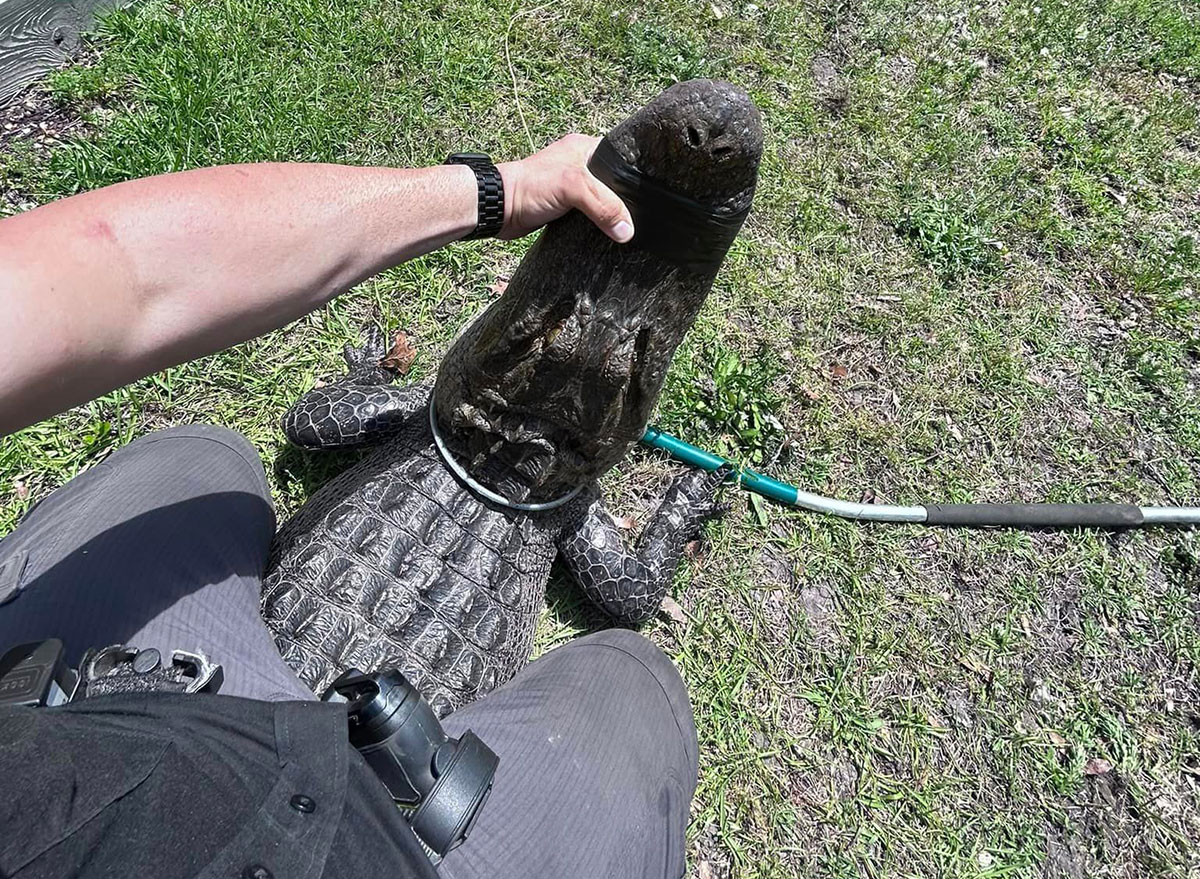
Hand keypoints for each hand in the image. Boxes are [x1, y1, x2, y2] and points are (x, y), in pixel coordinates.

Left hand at [497, 134, 634, 242]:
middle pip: (614, 183)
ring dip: (610, 215)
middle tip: (641, 215)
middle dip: (624, 199)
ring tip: (629, 227)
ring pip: (602, 202)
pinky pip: (590, 216)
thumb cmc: (531, 186)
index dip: (635, 175)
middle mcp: (580, 165)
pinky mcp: (566, 208)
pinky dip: (597, 225)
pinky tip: (608, 234)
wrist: (500, 208)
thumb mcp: (574, 187)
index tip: (649, 194)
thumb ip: (604, 205)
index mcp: (585, 148)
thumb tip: (627, 230)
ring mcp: (572, 187)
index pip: (620, 158)